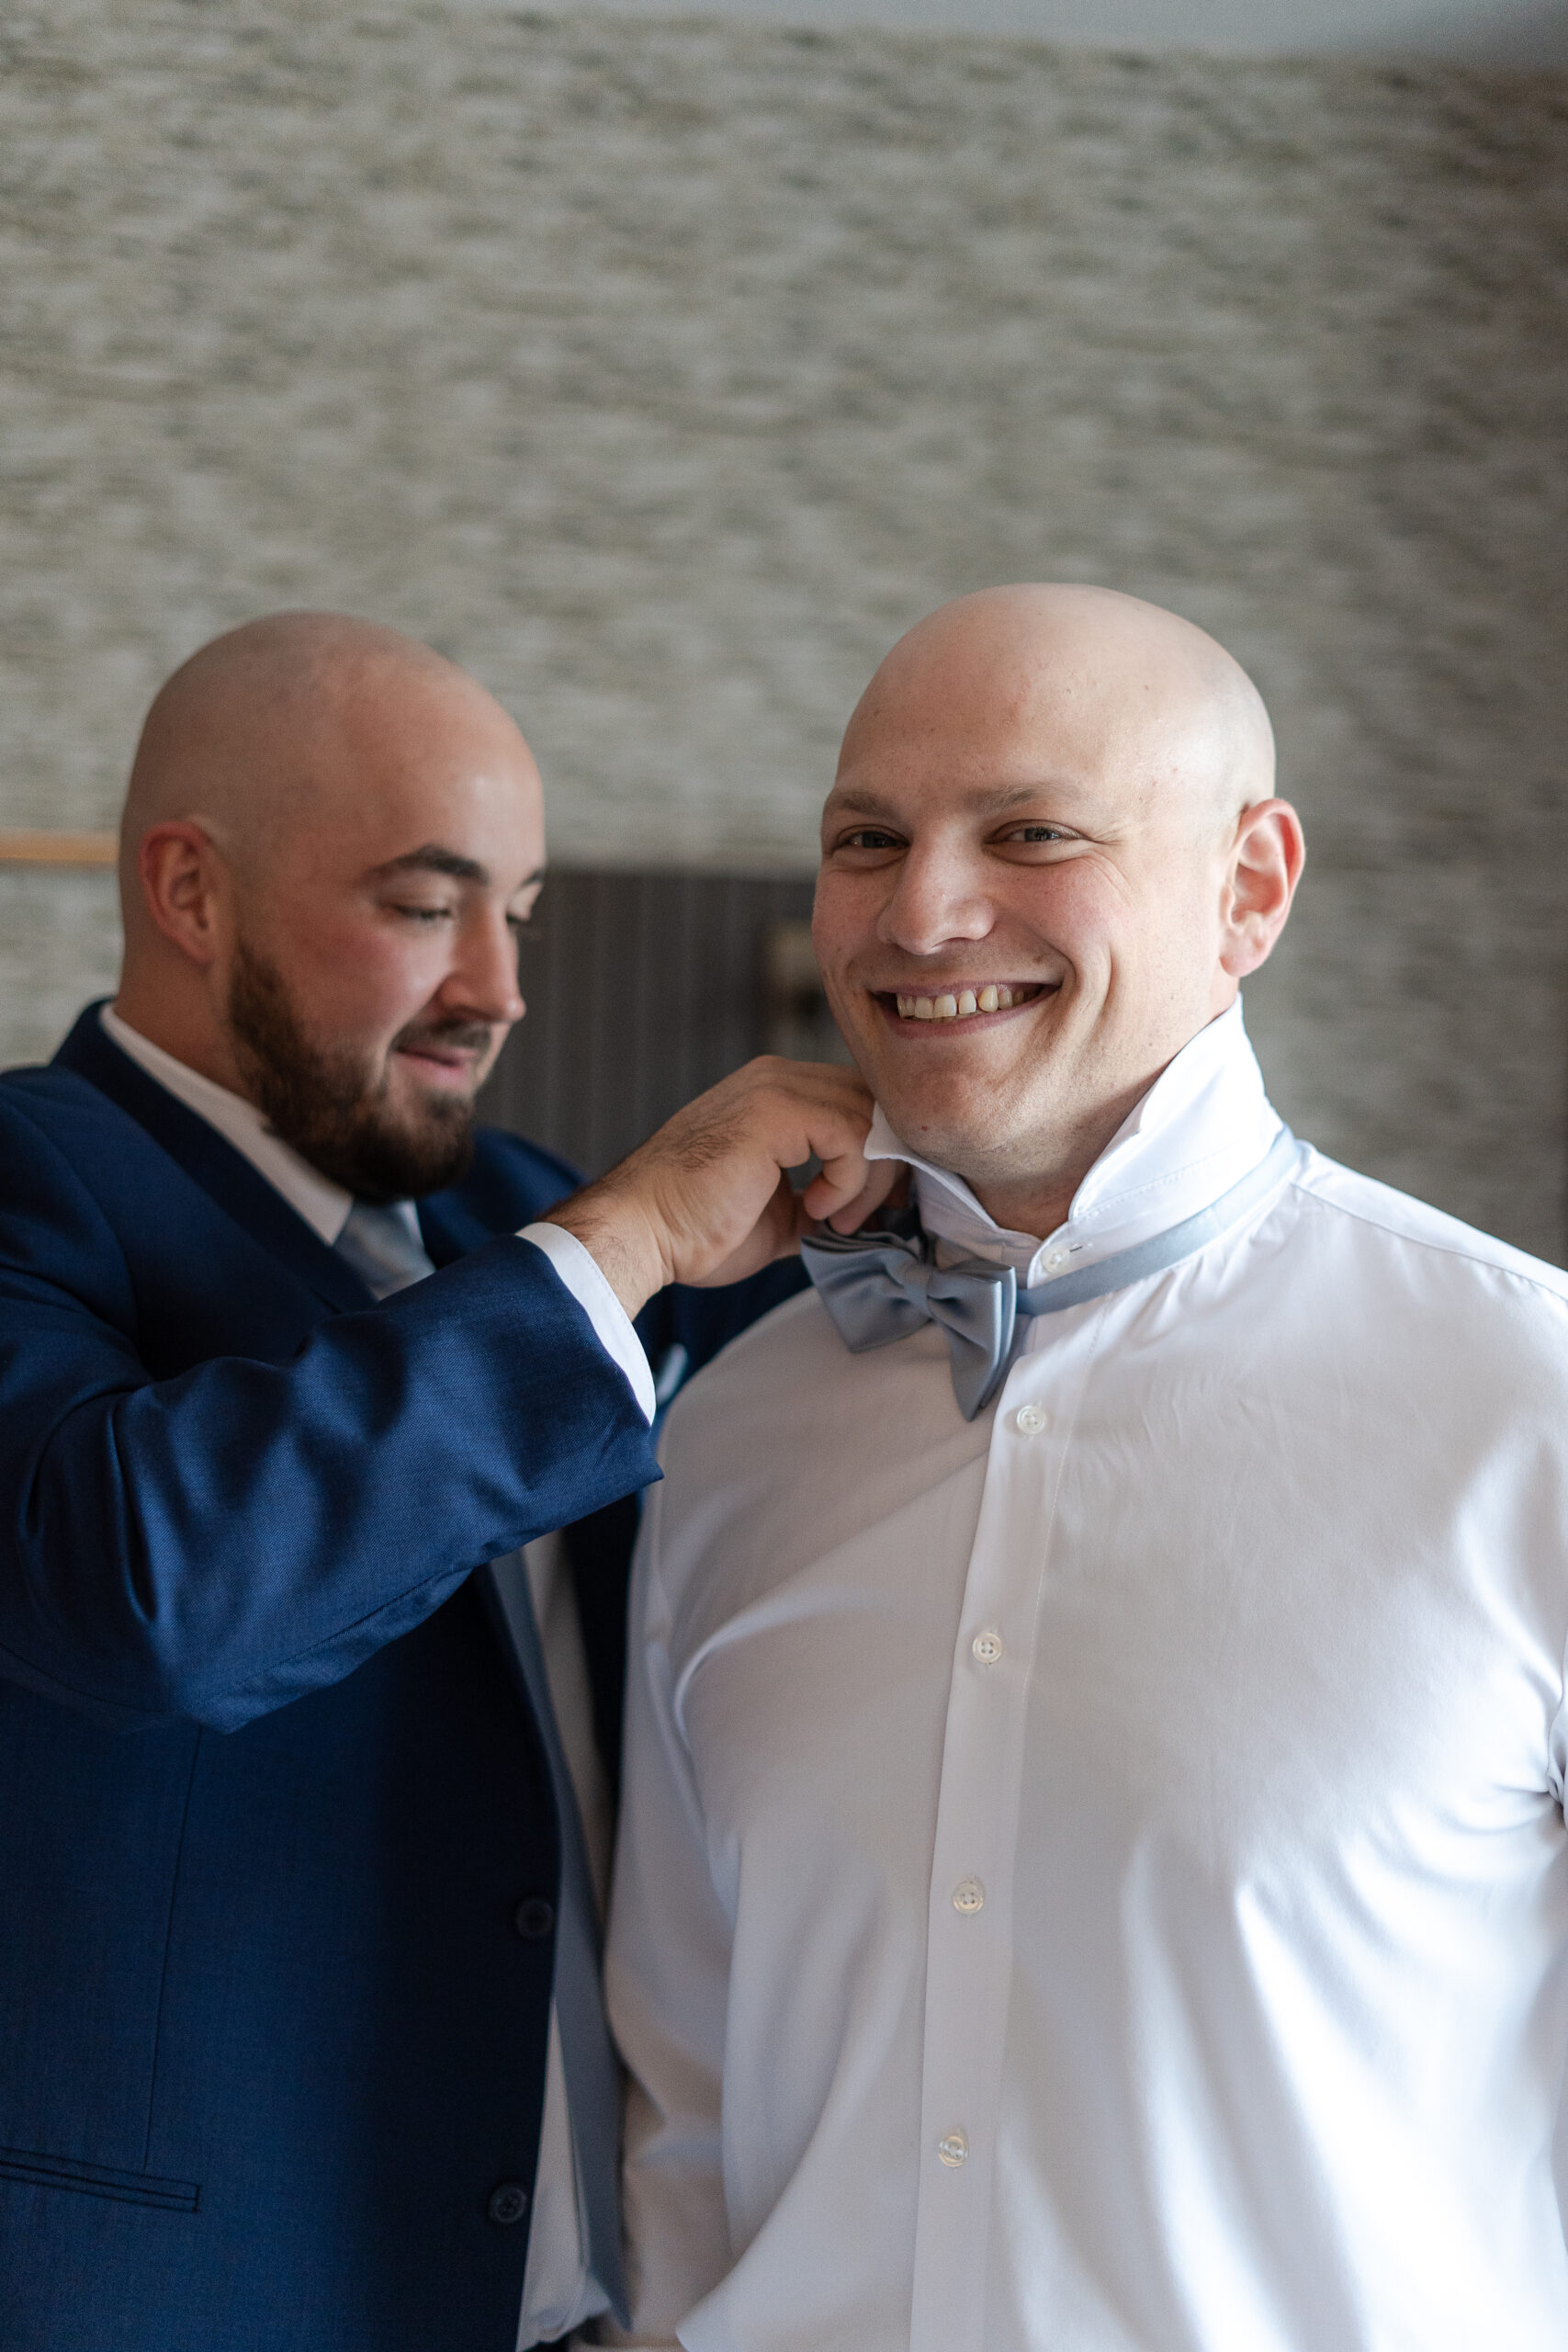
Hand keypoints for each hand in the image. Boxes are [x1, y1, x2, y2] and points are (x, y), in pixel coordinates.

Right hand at [543, 1057, 897, 1317]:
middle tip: (869, 1218)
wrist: (641, 1233)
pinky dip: (849, 1181)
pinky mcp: (774, 1109)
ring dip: (869, 1180)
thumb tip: (870, 1217)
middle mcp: (777, 1079)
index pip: (860, 1106)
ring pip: (871, 1118)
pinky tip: (815, 1209)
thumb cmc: (693, 1230)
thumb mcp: (779, 1215)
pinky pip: (851, 1134)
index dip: (882, 1157)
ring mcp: (775, 1087)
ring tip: (834, 1220)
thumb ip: (823, 1201)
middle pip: (875, 1103)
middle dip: (887, 1166)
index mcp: (776, 1095)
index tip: (876, 1210)